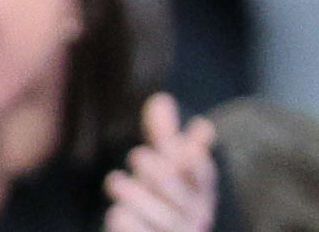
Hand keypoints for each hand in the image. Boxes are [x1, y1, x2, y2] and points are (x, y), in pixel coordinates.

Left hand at [101, 94, 216, 231]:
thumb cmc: (161, 200)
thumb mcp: (165, 168)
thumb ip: (164, 137)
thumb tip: (160, 99)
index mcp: (202, 193)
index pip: (204, 177)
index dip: (197, 163)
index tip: (187, 148)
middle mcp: (194, 216)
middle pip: (177, 193)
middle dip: (158, 171)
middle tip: (137, 154)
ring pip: (156, 214)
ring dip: (133, 194)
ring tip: (114, 180)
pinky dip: (125, 220)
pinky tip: (116, 211)